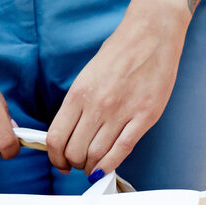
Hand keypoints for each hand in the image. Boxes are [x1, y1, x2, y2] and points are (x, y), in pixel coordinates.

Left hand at [45, 8, 188, 175]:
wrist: (151, 35)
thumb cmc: (120, 52)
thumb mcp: (88, 75)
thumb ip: (79, 104)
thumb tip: (72, 132)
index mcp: (79, 94)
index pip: (56, 137)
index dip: (54, 157)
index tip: (59, 162)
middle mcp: (97, 105)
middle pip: (75, 151)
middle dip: (73, 164)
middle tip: (77, 165)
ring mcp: (121, 113)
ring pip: (97, 155)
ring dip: (91, 167)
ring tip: (93, 167)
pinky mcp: (144, 117)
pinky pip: (122, 150)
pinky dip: (110, 165)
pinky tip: (105, 169)